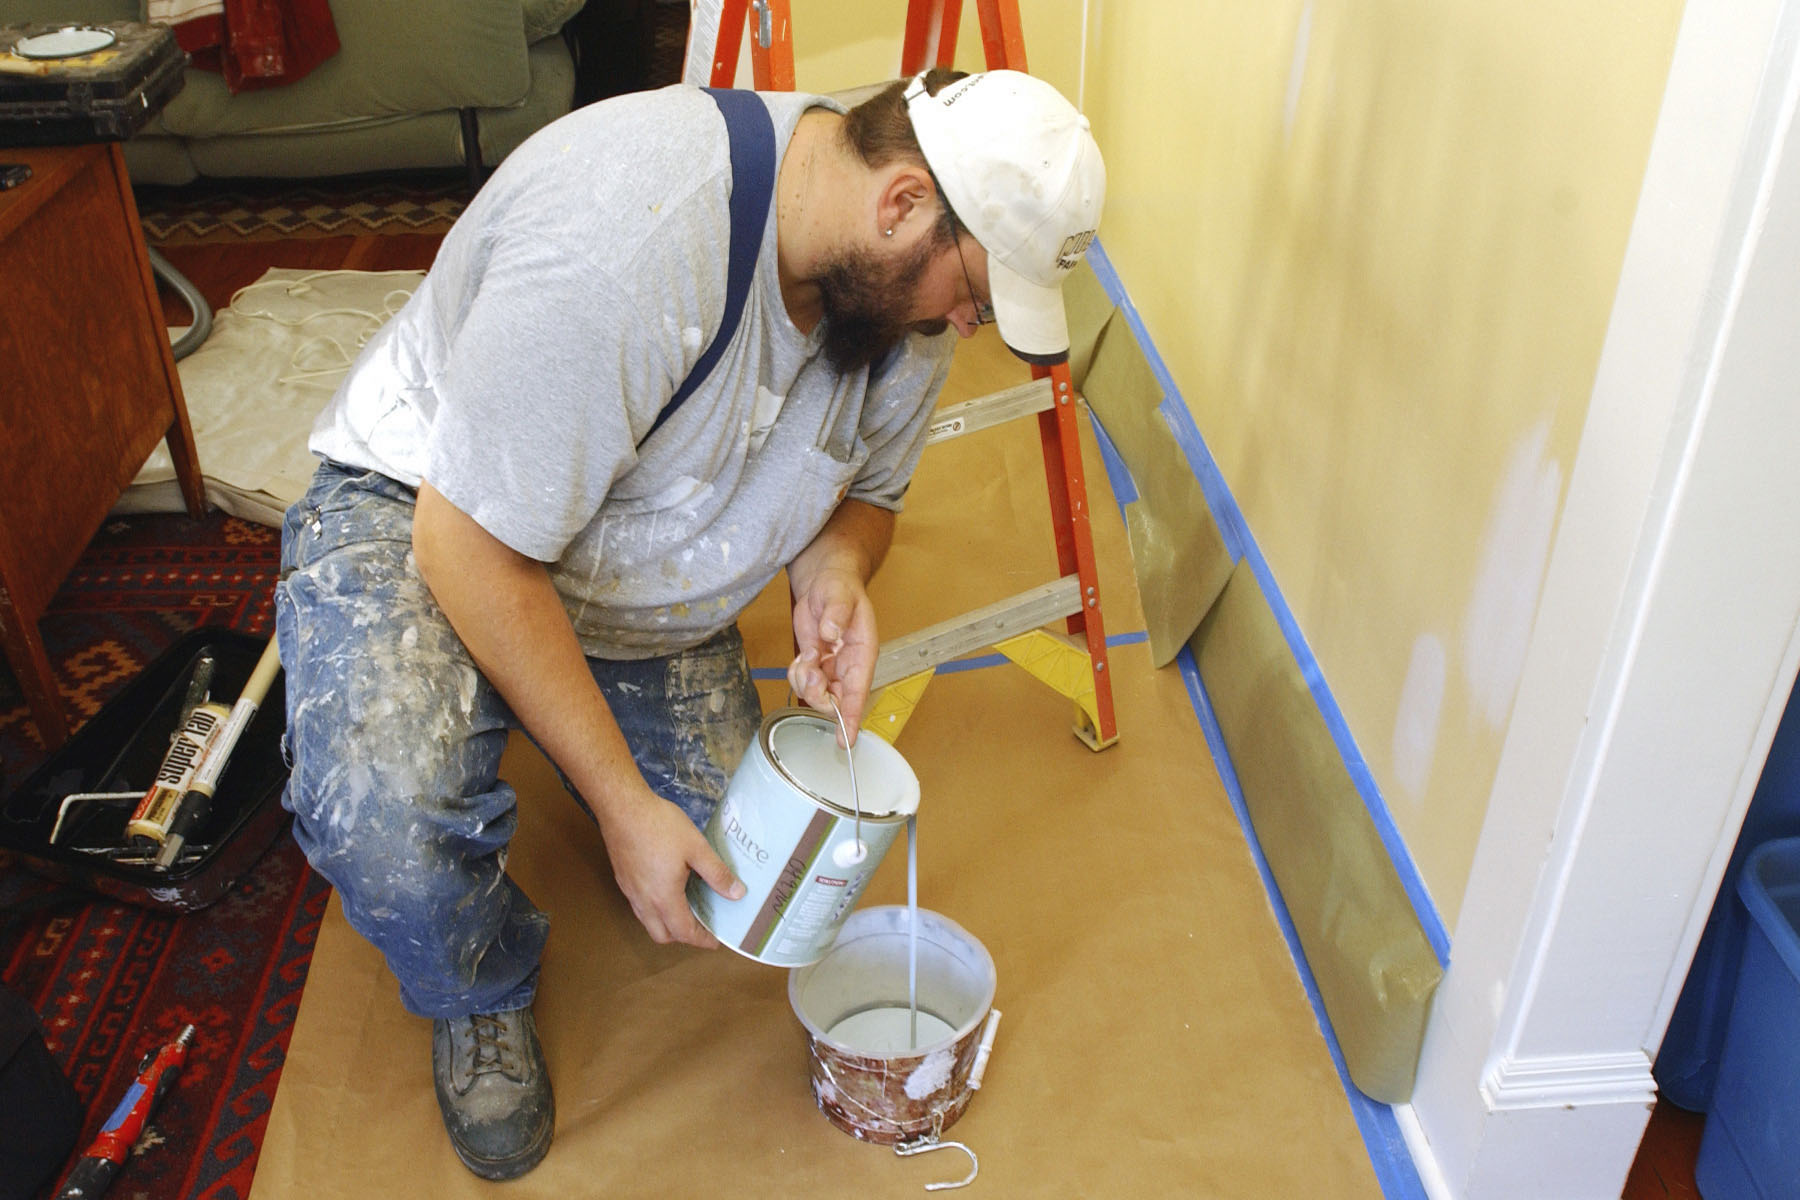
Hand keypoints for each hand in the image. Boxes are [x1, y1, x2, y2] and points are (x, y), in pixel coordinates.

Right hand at [597, 787, 743, 946]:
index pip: (684, 932)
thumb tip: (737, 894)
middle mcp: (644, 901)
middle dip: (683, 936)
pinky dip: (655, 909)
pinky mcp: (623, 879)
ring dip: (667, 924)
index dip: (702, 940)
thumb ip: (717, 873)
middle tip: (702, 925)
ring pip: (648, 922)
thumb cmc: (660, 826)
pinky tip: (667, 890)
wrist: (623, 808)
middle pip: (662, 935)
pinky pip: (640, 907)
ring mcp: (630, 891)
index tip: (716, 941)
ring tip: (687, 909)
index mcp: (664, 898)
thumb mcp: (696, 848)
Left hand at [787, 566, 878, 740]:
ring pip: (817, 695)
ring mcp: (831, 668)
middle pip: (835, 700)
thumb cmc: (839, 587)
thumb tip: (831, 632)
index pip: (858, 691)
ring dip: (805, 683)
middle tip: (809, 669)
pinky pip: (803, 684)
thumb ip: (836, 613)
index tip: (845, 740)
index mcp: (862, 653)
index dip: (852, 717)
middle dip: (817, 694)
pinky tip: (802, 656)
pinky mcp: (815, 665)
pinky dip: (797, 675)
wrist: (824, 581)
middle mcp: (848, 666)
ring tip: (806, 656)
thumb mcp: (839, 594)